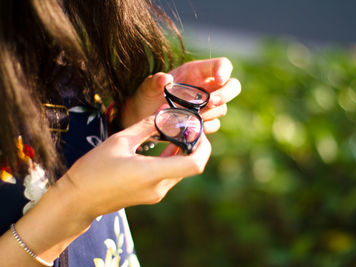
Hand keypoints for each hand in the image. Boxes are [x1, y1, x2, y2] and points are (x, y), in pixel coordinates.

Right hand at [64, 115, 211, 218]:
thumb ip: (146, 126)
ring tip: (176, 131)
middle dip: (194, 145)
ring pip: (181, 171)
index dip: (204, 147)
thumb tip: (163, 114)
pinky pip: (170, 176)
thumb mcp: (119, 141)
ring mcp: (156, 194)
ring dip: (183, 152)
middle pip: (191, 166)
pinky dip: (173, 160)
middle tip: (188, 126)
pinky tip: (166, 145)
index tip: (198, 130)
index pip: (195, 165)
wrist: (78, 200)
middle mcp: (159, 187)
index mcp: (151, 173)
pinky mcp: (151, 196)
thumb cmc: (93, 169)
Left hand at [121, 57, 240, 132]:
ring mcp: (208, 105)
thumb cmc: (146, 97)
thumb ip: (154, 82)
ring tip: (188, 116)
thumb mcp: (146, 88)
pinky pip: (214, 124)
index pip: (221, 64)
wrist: (142, 119)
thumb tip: (165, 79)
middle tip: (210, 102)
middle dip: (225, 94)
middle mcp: (206, 87)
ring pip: (222, 108)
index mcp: (197, 72)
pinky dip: (204, 127)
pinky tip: (189, 126)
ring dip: (209, 113)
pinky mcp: (205, 121)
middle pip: (232, 86)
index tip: (219, 78)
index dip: (224, 70)